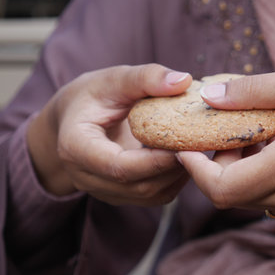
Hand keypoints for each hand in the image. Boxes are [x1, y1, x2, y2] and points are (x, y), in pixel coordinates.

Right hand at [28, 64, 191, 205]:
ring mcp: (103, 190)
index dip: (154, 160)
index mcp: (75, 147)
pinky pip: (153, 196)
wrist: (74, 117)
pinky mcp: (120, 194)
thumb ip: (145, 78)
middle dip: (172, 167)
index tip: (184, 143)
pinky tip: (185, 157)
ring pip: (148, 194)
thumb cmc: (93, 95)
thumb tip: (184, 80)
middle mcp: (85, 176)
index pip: (117, 166)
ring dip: (177, 174)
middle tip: (200, 143)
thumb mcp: (114, 79)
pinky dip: (174, 179)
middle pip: (137, 185)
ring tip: (196, 148)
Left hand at [177, 67, 274, 228]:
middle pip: (231, 193)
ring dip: (242, 171)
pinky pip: (273, 202)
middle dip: (218, 164)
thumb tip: (211, 96)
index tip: (185, 147)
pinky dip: (264, 180)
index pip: (221, 188)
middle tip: (232, 132)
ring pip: (251, 198)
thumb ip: (257, 91)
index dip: (195, 170)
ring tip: (262, 138)